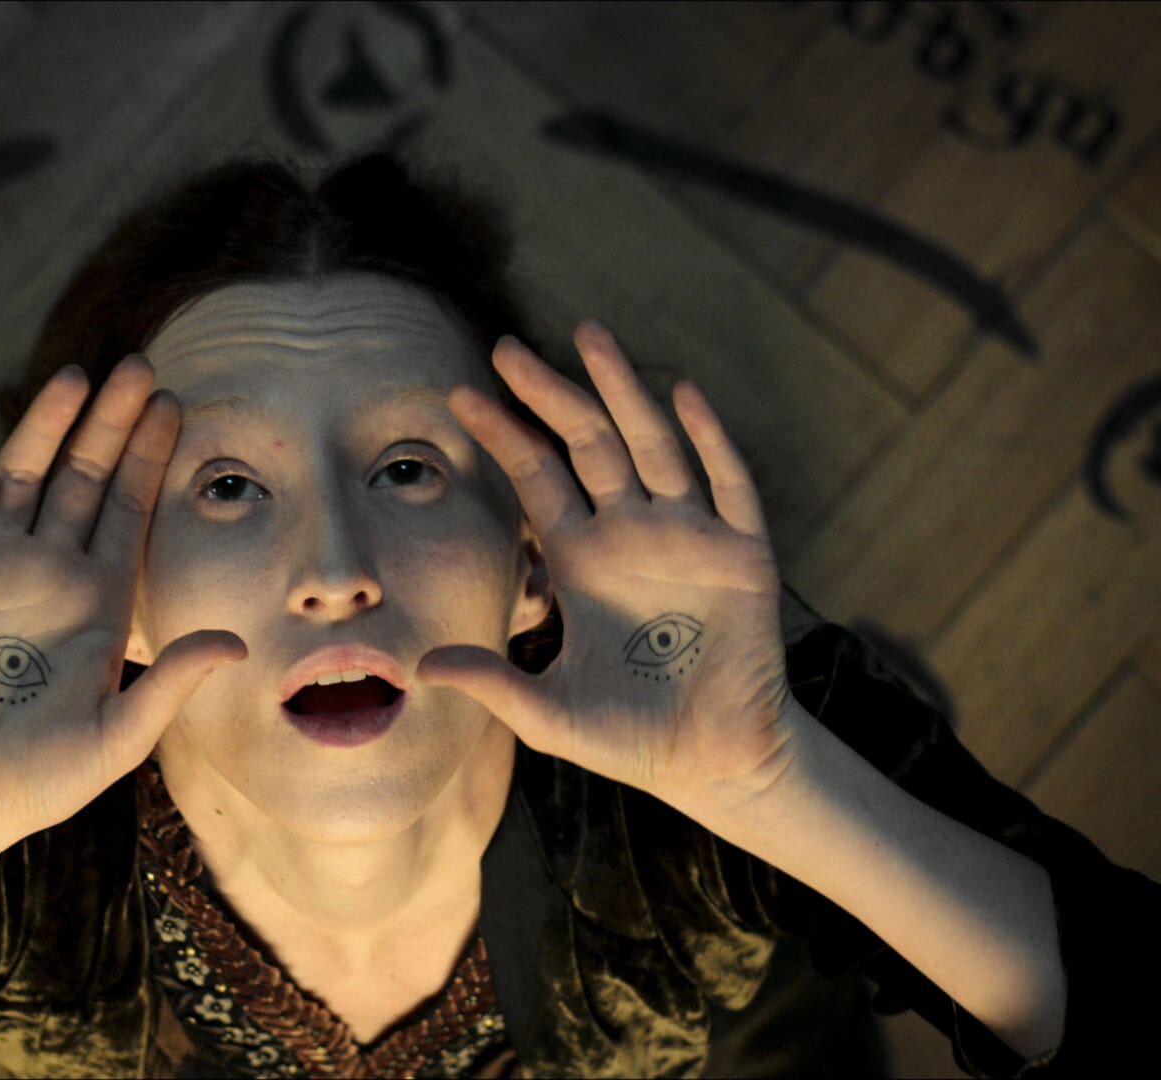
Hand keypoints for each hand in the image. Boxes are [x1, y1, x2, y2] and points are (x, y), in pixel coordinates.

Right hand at [0, 355, 244, 852]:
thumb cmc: (45, 778)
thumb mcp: (121, 737)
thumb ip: (170, 684)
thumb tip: (237, 643)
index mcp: (98, 597)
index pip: (129, 508)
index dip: (151, 456)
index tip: (176, 403)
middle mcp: (47, 570)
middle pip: (83, 477)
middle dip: (110, 422)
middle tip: (140, 365)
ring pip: (19, 479)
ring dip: (44, 428)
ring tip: (75, 377)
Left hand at [418, 322, 801, 817]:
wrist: (715, 764)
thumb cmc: (631, 738)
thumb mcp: (548, 713)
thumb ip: (492, 682)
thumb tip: (419, 665)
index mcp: (583, 559)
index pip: (538, 478)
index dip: (504, 435)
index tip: (460, 395)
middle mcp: (632, 532)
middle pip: (587, 443)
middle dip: (550, 394)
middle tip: (506, 346)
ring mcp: (688, 536)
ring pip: (651, 445)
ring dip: (622, 390)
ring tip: (589, 336)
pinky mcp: (741, 554)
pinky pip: (727, 485)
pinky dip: (709, 440)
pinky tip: (684, 395)